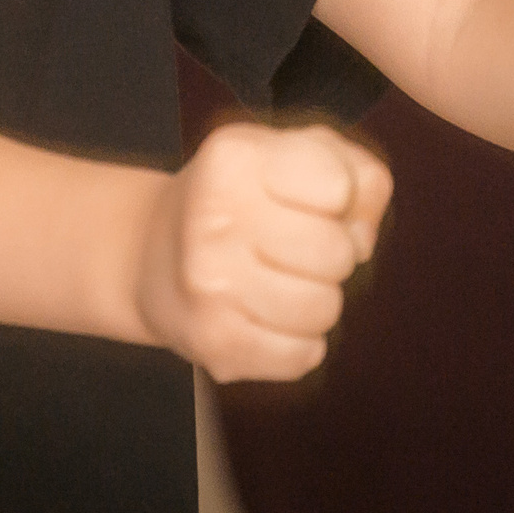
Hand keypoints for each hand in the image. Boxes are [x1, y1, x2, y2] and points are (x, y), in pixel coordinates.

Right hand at [134, 122, 390, 381]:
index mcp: (236, 157)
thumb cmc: (243, 199)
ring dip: (316, 302)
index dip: (340, 199)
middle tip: (294, 250)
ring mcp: (210, 284)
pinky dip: (297, 345)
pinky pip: (301, 357)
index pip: (338, 185)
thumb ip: (357, 174)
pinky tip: (267, 320)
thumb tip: (362, 240)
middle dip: (330, 257)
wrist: (151, 254)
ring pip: (324, 310)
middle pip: (337, 254)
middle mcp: (215, 216)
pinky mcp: (212, 342)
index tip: (309, 201)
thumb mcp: (295, 154)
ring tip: (281, 284)